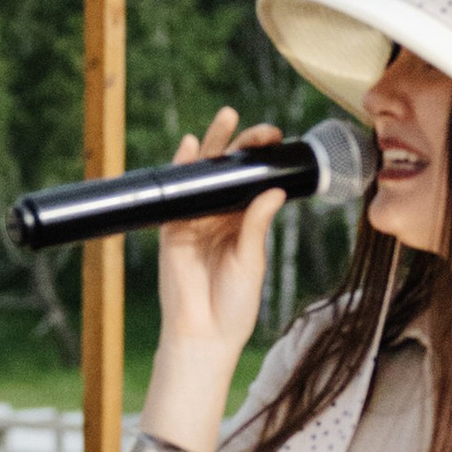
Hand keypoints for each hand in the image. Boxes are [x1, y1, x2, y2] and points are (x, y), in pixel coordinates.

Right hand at [154, 109, 286, 364]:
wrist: (203, 334)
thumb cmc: (233, 305)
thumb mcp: (252, 261)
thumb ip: (256, 225)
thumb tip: (274, 190)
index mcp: (244, 223)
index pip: (254, 182)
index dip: (264, 161)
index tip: (279, 142)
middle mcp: (219, 216)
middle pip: (230, 172)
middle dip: (242, 145)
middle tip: (261, 130)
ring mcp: (195, 220)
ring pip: (203, 175)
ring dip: (213, 145)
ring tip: (227, 117)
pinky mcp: (172, 228)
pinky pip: (176, 193)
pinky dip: (181, 168)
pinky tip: (190, 145)